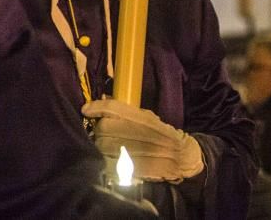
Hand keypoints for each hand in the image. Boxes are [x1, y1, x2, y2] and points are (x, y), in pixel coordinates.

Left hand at [82, 98, 203, 183]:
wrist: (184, 158)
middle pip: (105, 128)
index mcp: (145, 119)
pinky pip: (111, 165)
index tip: (85, 109)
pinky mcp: (139, 170)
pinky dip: (105, 161)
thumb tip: (103, 99)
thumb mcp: (149, 117)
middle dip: (98, 130)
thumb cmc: (162, 134)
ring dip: (99, 146)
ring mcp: (141, 153)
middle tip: (100, 133)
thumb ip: (127, 111)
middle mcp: (143, 134)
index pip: (114, 109)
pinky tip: (107, 159)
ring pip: (105, 147)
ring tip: (103, 147)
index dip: (97, 107)